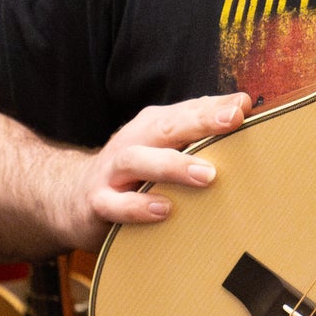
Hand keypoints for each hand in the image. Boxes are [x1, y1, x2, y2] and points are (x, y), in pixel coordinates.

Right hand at [61, 91, 251, 248]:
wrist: (71, 197)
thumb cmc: (135, 171)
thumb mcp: (164, 146)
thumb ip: (199, 128)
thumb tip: (243, 105)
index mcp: (153, 126)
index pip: (186, 111)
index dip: (214, 107)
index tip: (244, 106)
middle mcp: (133, 142)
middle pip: (165, 126)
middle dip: (200, 122)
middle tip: (232, 121)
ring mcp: (112, 172)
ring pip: (138, 160)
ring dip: (173, 166)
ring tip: (208, 175)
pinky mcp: (97, 202)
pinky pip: (116, 204)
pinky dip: (139, 207)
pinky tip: (164, 210)